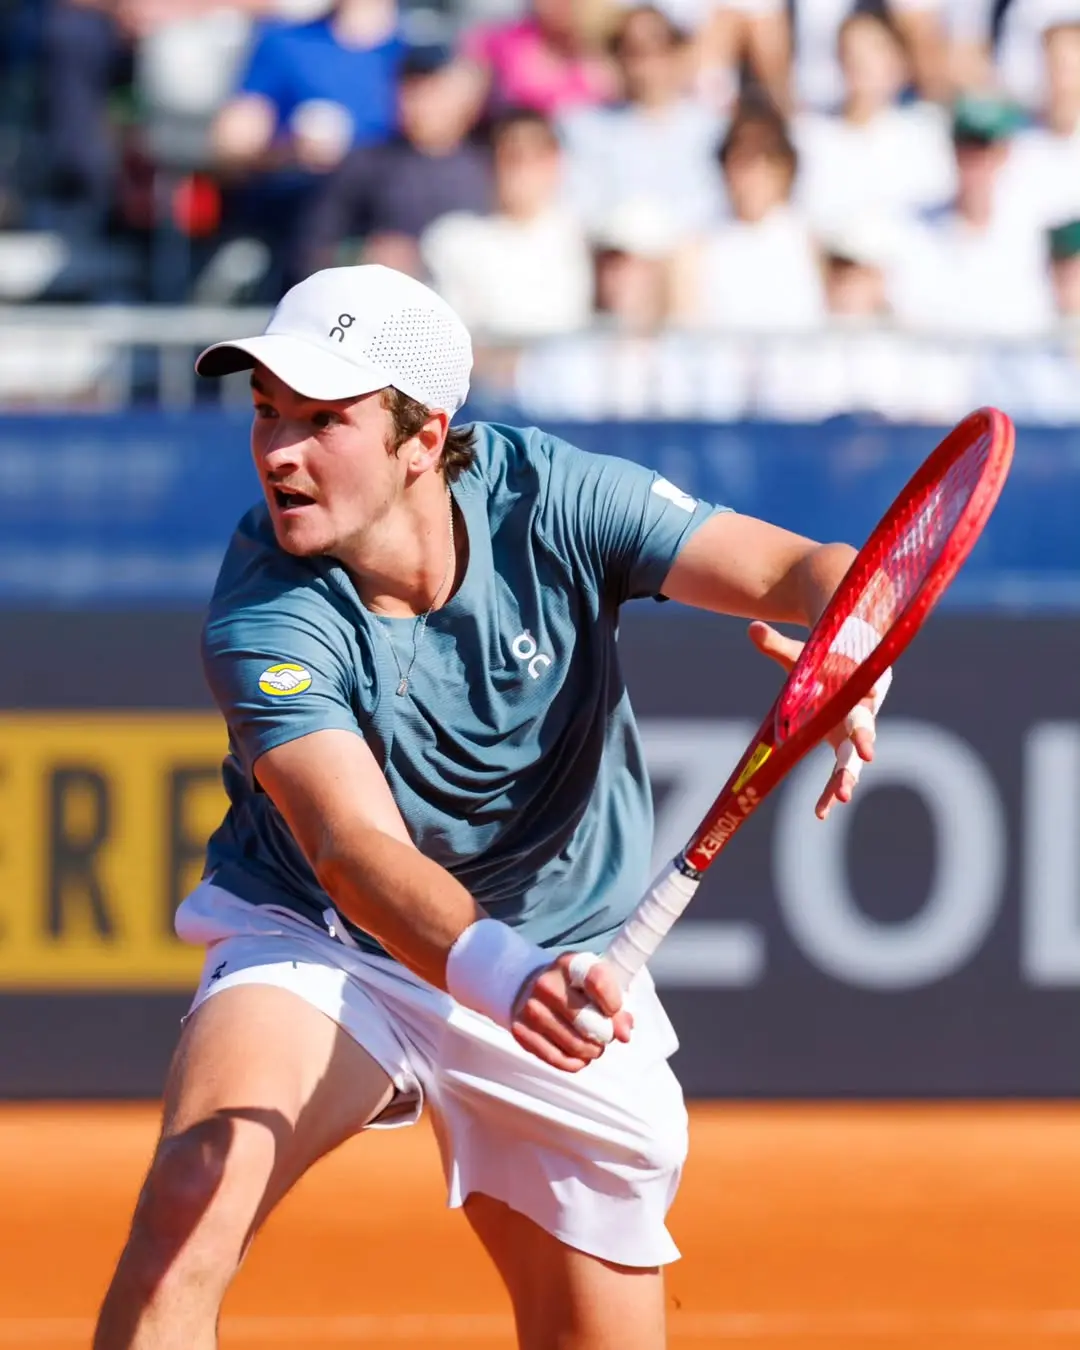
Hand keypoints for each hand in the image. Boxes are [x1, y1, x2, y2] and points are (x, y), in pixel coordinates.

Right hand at [510, 953, 632, 1072]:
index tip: (614, 1009)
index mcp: (570, 963)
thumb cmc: (574, 988)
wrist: (529, 986)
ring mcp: (531, 1008)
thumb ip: (618, 1007)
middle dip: (605, 1035)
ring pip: (575, 1045)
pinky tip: (579, 1055)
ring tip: (593, 1045)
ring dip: (592, 1051)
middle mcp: (546, 983)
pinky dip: (576, 1062)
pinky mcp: (521, 1031)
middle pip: (589, 1022)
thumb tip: (624, 1034)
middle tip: (605, 1035)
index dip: (614, 1002)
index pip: (598, 981)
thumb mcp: (598, 985)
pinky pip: (558, 1059)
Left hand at [749, 620, 880, 820]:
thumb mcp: (801, 652)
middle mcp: (859, 713)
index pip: (861, 699)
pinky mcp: (842, 747)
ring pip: (853, 760)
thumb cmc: (825, 658)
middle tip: (863, 763)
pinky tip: (819, 813)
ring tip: (840, 798)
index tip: (869, 718)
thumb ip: (777, 644)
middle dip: (862, 747)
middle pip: (863, 732)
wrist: (847, 666)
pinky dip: (828, 791)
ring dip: (846, 778)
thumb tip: (751, 628)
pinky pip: (838, 772)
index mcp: (854, 688)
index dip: (864, 710)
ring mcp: (851, 734)